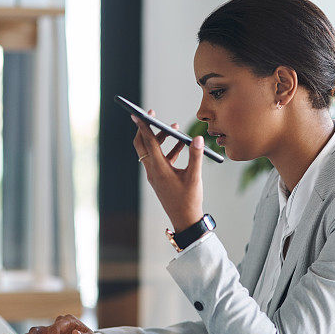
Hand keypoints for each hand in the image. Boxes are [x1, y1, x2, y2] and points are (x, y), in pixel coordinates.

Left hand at [132, 110, 204, 231]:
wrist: (185, 219)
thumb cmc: (189, 200)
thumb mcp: (194, 177)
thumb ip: (195, 156)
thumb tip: (197, 138)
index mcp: (159, 169)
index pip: (148, 143)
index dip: (143, 127)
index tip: (137, 114)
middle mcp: (153, 171)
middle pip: (142, 145)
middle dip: (146, 129)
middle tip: (153, 115)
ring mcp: (155, 175)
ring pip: (151, 151)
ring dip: (160, 138)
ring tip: (175, 128)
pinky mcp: (159, 178)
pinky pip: (159, 159)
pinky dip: (167, 150)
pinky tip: (181, 145)